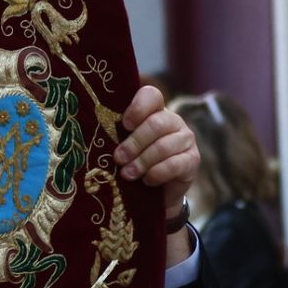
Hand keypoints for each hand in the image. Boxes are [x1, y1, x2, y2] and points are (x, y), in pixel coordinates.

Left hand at [114, 85, 199, 220]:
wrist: (158, 192)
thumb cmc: (136, 162)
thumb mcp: (125, 145)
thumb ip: (118, 134)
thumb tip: (95, 129)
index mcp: (155, 111)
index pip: (152, 95)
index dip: (138, 108)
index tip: (124, 125)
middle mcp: (174, 121)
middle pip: (156, 124)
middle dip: (134, 143)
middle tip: (118, 158)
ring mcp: (186, 140)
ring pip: (164, 146)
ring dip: (142, 162)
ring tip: (128, 174)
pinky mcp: (193, 160)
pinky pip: (175, 164)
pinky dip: (157, 173)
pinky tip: (147, 180)